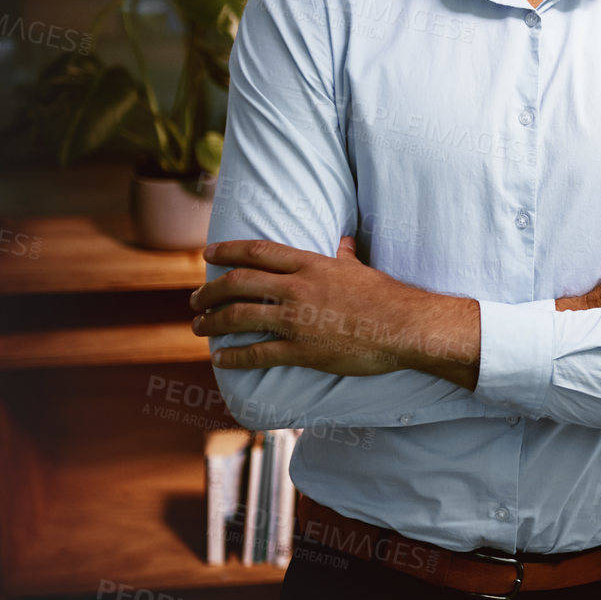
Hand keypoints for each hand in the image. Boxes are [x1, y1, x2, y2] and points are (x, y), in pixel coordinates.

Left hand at [191, 236, 479, 386]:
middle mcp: (297, 289)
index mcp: (311, 265)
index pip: (257, 252)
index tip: (208, 254)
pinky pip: (257, 353)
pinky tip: (221, 358)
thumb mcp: (362, 268)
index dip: (227, 251)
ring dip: (211, 322)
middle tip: (195, 300)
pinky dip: (233, 356)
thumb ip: (345, 255)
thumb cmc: (388, 296)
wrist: (406, 327)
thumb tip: (342, 241)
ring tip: (199, 327)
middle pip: (237, 284)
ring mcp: (297, 320)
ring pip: (238, 317)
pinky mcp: (302, 350)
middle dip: (208, 291)